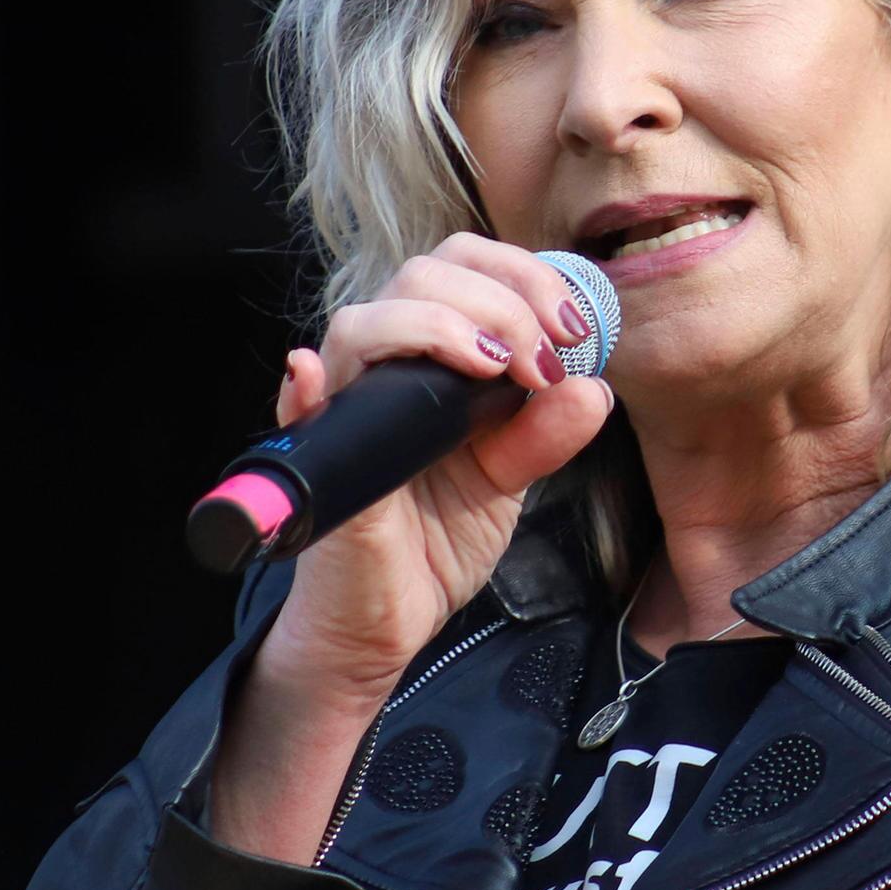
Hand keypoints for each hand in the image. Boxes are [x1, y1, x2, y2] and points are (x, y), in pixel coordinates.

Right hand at [255, 233, 616, 704]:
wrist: (392, 621)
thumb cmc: (434, 537)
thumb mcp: (507, 480)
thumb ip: (545, 434)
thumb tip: (593, 387)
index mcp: (431, 357)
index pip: (463, 269)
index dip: (522, 277)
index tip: (574, 329)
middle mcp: (383, 370)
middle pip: (419, 277)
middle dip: (498, 299)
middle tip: (544, 356)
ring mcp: (345, 411)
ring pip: (362, 324)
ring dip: (436, 326)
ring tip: (493, 367)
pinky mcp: (320, 463)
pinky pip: (297, 410)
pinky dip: (303, 386)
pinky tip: (312, 374)